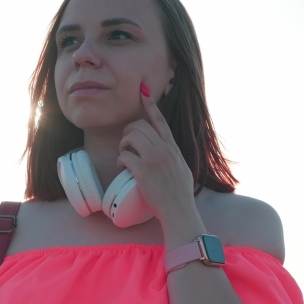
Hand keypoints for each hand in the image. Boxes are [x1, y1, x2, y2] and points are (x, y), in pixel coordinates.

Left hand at [116, 82, 196, 222]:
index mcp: (173, 148)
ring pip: (131, 137)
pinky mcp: (143, 171)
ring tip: (124, 155)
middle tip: (125, 144)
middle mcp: (164, 149)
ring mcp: (154, 159)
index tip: (143, 92)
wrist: (179, 211)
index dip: (150, 105)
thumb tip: (166, 153)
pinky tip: (123, 167)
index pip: (160, 121)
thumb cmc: (180, 195)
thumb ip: (173, 158)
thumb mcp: (182, 169)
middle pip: (140, 126)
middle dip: (128, 132)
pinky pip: (125, 156)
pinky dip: (120, 160)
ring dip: (123, 145)